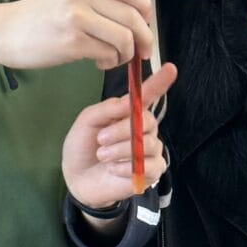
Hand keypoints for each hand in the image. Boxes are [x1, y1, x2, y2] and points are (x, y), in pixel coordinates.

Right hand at [0, 0, 153, 69]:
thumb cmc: (37, 17)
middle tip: (143, 52)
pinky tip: (100, 63)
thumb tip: (136, 14)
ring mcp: (76, 17)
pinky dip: (111, 61)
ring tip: (115, 58)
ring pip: (124, 37)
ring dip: (127, 53)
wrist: (2, 31)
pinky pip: (108, 53)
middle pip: (133, 16)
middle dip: (145, 38)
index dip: (146, 8)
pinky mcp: (71, 41)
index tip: (146, 24)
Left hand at [62, 61, 176, 208]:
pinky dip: (128, 167)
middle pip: (148, 121)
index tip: (170, 68)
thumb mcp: (87, 122)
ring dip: (122, 149)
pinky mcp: (151, 172)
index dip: (160, 82)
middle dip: (122, 130)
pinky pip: (150, 165)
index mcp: (128, 114)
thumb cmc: (82, 147)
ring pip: (149, 143)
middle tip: (101, 139)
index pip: (149, 96)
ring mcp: (149, 151)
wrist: (76, 178)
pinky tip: (114, 169)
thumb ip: (108, 109)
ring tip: (103, 156)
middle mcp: (143, 129)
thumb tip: (128, 102)